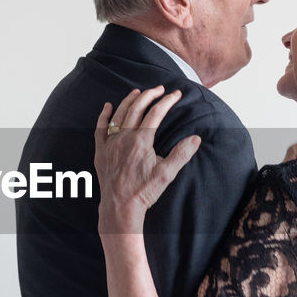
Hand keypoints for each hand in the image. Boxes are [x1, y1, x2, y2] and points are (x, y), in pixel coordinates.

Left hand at [94, 87, 200, 233]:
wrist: (120, 207)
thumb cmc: (144, 192)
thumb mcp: (166, 174)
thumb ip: (181, 154)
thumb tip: (196, 139)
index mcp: (141, 141)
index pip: (156, 113)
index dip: (167, 101)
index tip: (175, 94)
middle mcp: (124, 138)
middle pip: (137, 108)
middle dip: (149, 95)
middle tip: (160, 89)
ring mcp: (110, 144)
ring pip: (119, 114)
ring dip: (129, 100)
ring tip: (138, 92)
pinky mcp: (101, 151)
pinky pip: (101, 128)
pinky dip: (104, 115)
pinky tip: (108, 106)